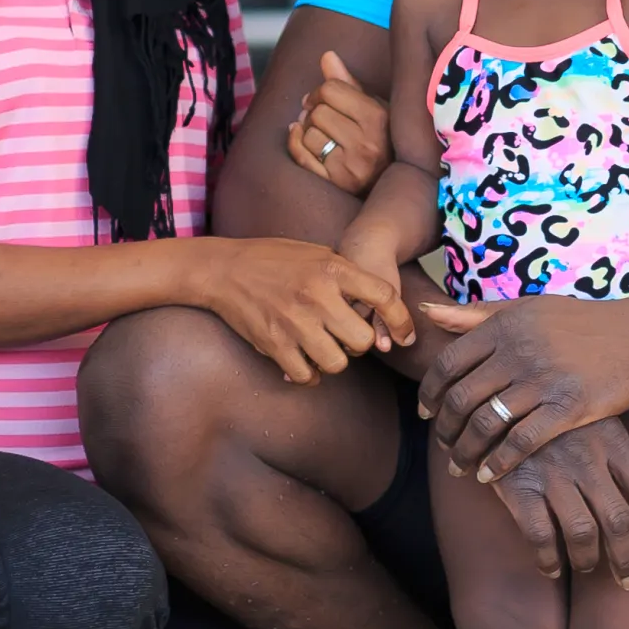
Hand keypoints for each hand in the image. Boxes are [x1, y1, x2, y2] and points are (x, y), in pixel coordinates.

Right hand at [192, 238, 412, 384]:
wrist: (224, 269)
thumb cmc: (273, 259)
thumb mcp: (316, 253)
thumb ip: (346, 275)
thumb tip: (379, 304)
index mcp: (332, 268)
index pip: (384, 296)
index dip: (401, 320)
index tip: (405, 335)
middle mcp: (317, 296)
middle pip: (363, 340)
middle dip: (359, 343)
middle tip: (346, 336)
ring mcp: (295, 322)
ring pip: (338, 363)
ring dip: (335, 360)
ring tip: (324, 347)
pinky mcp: (274, 344)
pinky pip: (307, 375)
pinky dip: (309, 374)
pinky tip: (304, 360)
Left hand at [283, 50, 386, 195]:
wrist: (388, 183)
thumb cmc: (377, 139)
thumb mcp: (372, 108)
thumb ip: (347, 82)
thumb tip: (327, 55)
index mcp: (378, 118)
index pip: (331, 89)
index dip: (319, 91)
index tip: (319, 98)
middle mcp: (367, 144)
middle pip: (318, 112)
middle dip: (313, 111)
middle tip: (318, 116)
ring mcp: (350, 168)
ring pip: (308, 134)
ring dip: (307, 130)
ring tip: (317, 131)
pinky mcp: (335, 185)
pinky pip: (301, 156)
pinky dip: (296, 143)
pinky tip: (302, 139)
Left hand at [411, 293, 628, 481]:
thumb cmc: (578, 322)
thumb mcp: (527, 308)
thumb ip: (476, 313)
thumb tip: (427, 310)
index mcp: (504, 326)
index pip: (449, 363)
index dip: (429, 393)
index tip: (425, 412)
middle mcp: (518, 351)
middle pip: (462, 397)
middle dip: (444, 429)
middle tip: (441, 445)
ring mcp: (544, 380)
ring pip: (487, 423)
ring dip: (465, 451)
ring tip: (459, 466)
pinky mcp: (569, 407)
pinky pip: (521, 442)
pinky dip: (498, 463)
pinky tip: (488, 475)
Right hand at [478, 417, 628, 589]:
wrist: (495, 394)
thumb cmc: (549, 409)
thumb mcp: (590, 415)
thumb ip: (611, 449)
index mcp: (611, 438)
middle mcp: (587, 458)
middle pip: (618, 520)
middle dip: (626, 558)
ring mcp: (553, 472)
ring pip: (583, 533)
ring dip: (587, 560)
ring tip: (586, 566)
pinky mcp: (519, 484)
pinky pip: (541, 535)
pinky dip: (549, 559)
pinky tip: (550, 568)